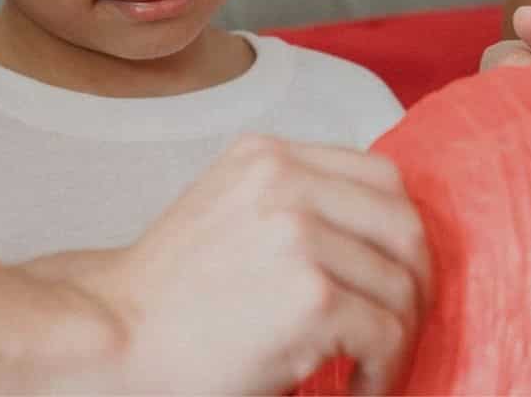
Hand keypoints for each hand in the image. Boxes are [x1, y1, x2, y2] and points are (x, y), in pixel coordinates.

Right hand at [34, 135, 430, 394]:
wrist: (113, 342)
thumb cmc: (165, 297)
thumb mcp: (227, 210)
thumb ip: (291, 201)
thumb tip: (376, 233)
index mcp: (266, 156)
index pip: (380, 174)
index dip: (401, 231)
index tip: (399, 272)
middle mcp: (286, 183)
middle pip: (404, 223)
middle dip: (417, 281)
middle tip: (403, 325)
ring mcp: (300, 237)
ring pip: (403, 285)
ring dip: (399, 336)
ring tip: (372, 366)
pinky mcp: (313, 298)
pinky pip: (388, 334)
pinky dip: (384, 370)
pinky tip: (359, 388)